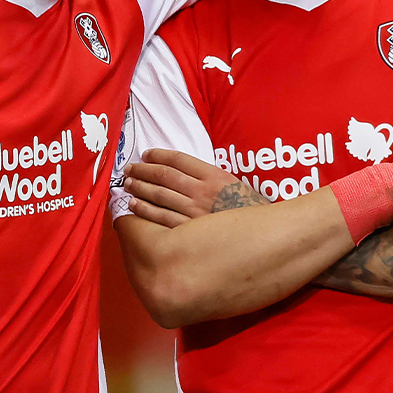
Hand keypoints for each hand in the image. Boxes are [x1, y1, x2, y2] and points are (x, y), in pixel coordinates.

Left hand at [124, 149, 265, 226]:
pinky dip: (145, 210)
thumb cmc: (250, 210)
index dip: (159, 155)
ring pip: (160, 195)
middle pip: (164, 176)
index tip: (146, 154)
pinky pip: (162, 218)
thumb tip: (183, 171)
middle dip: (143, 170)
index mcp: (214, 176)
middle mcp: (203, 191)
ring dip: (140, 187)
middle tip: (129, 168)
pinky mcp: (190, 231)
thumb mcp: (233, 185)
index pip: (179, 160)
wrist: (264, 237)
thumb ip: (210, 176)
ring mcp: (195, 212)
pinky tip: (134, 204)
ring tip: (128, 183)